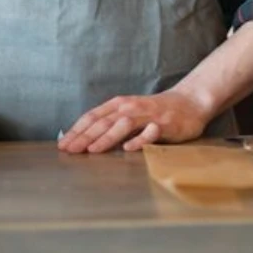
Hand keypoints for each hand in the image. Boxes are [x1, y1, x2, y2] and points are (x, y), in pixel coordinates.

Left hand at [57, 90, 211, 153]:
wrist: (189, 102)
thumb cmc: (155, 110)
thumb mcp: (130, 113)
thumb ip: (111, 123)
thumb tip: (85, 139)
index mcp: (119, 104)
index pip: (92, 116)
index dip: (77, 130)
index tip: (63, 144)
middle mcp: (130, 107)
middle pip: (104, 121)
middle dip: (84, 136)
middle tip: (69, 150)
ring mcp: (147, 115)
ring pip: (123, 125)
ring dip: (106, 137)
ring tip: (91, 150)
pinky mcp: (164, 124)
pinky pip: (150, 133)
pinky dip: (138, 139)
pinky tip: (128, 148)